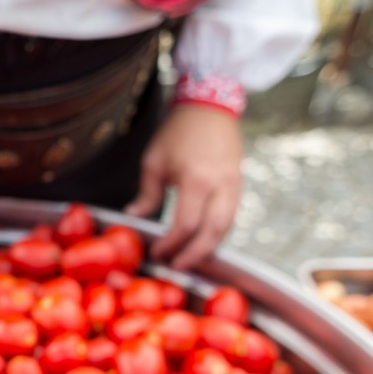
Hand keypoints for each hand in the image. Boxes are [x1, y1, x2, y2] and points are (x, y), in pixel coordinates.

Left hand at [124, 105, 242, 269]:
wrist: (210, 107)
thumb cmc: (178, 132)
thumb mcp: (154, 161)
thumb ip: (146, 195)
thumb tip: (133, 219)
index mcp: (196, 180)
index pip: (186, 224)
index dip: (171, 244)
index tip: (158, 253)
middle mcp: (220, 186)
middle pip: (212, 233)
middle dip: (194, 254)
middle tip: (176, 266)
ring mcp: (234, 186)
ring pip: (226, 228)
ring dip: (207, 247)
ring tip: (188, 259)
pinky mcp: (239, 185)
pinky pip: (230, 217)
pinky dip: (216, 233)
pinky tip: (201, 241)